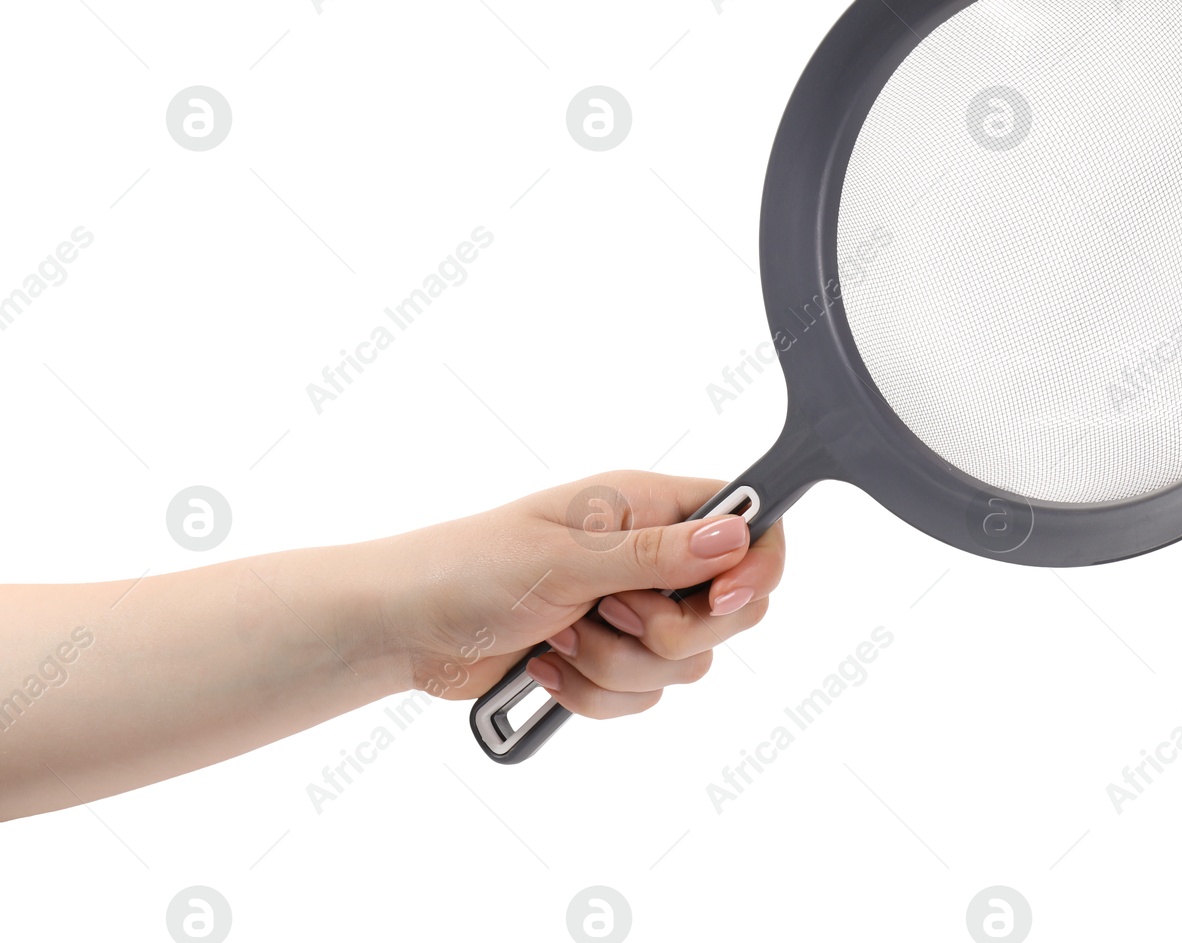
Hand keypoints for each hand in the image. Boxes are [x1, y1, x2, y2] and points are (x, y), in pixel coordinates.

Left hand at [385, 471, 785, 718]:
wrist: (404, 627)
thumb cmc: (470, 566)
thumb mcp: (566, 557)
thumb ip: (657, 554)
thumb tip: (737, 537)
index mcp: (647, 507)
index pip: (746, 524)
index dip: (754, 565)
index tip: (722, 598)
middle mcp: (649, 556)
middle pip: (729, 609)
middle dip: (669, 631)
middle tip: (611, 612)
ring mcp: (630, 611)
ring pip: (683, 663)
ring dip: (616, 664)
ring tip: (559, 636)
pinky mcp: (607, 659)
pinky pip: (642, 697)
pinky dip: (592, 693)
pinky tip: (546, 665)